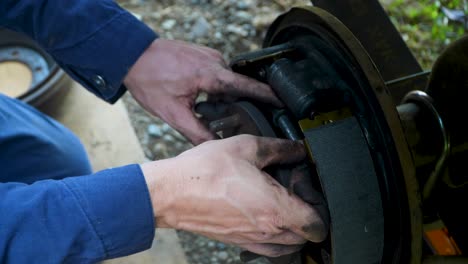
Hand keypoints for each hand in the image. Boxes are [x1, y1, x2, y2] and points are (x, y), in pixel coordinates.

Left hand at [124, 39, 281, 144]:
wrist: (133, 56)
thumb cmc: (150, 80)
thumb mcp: (173, 113)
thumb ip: (197, 132)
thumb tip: (216, 147)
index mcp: (212, 75)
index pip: (249, 86)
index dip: (269, 96)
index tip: (284, 103)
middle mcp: (216, 61)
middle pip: (239, 87)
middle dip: (239, 103)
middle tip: (235, 120)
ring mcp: (210, 55)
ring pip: (228, 81)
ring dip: (224, 95)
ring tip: (206, 107)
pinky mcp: (204, 55)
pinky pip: (219, 73)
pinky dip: (216, 87)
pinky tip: (201, 96)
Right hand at [141, 135, 327, 256]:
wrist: (172, 193)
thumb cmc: (204, 172)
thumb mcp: (246, 147)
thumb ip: (279, 148)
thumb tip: (297, 149)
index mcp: (275, 210)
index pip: (318, 225)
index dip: (320, 205)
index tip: (304, 187)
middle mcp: (268, 231)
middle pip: (307, 236)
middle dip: (308, 214)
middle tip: (291, 190)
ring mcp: (252, 240)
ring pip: (289, 244)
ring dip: (292, 226)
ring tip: (277, 201)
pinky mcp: (238, 242)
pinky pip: (268, 247)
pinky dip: (274, 235)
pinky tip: (261, 211)